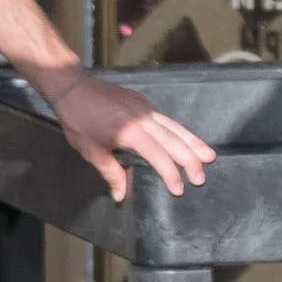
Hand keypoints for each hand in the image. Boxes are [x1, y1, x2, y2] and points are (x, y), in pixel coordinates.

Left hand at [49, 74, 216, 201]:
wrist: (73, 87)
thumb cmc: (78, 121)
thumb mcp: (90, 150)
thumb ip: (110, 172)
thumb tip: (121, 195)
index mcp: (130, 132)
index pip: (158, 155)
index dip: (170, 173)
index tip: (179, 189)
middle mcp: (143, 118)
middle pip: (173, 140)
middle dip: (190, 159)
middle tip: (201, 177)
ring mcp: (145, 108)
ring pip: (175, 127)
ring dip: (193, 142)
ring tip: (209, 155)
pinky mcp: (143, 103)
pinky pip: (166, 120)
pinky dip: (180, 131)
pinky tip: (186, 139)